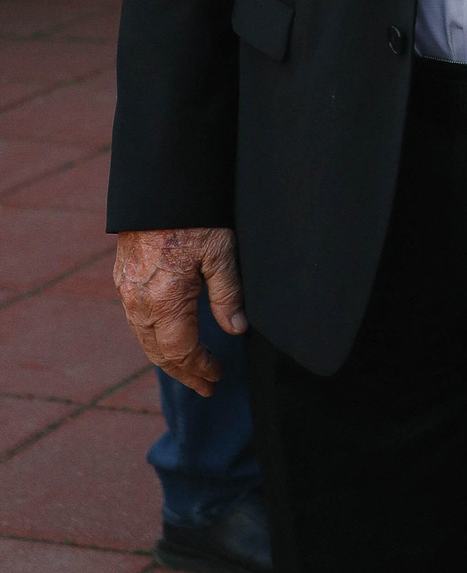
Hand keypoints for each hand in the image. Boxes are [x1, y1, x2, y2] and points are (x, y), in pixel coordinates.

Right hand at [112, 227, 245, 394]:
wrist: (157, 186)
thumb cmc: (194, 216)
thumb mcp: (221, 252)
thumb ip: (228, 294)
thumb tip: (237, 330)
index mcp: (165, 300)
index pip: (181, 352)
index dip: (200, 369)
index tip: (216, 378)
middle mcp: (139, 302)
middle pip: (159, 353)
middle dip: (183, 372)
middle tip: (205, 385)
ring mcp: (127, 291)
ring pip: (145, 339)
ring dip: (167, 358)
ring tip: (190, 368)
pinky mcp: (122, 279)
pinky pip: (136, 320)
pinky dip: (154, 337)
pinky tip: (168, 338)